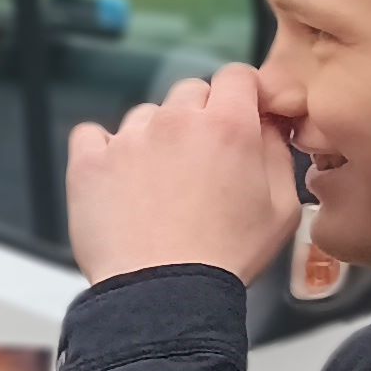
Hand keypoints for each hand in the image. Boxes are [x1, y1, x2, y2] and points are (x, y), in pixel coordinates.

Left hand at [66, 66, 298, 285]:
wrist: (163, 295)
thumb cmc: (225, 258)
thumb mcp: (281, 208)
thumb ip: (277, 153)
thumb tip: (269, 124)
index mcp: (227, 126)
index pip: (237, 76)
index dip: (243, 93)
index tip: (245, 114)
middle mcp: (175, 122)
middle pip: (191, 92)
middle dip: (201, 116)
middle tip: (204, 160)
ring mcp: (127, 139)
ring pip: (145, 116)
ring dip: (156, 137)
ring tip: (161, 185)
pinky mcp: (88, 162)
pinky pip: (91, 135)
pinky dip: (103, 150)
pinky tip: (118, 178)